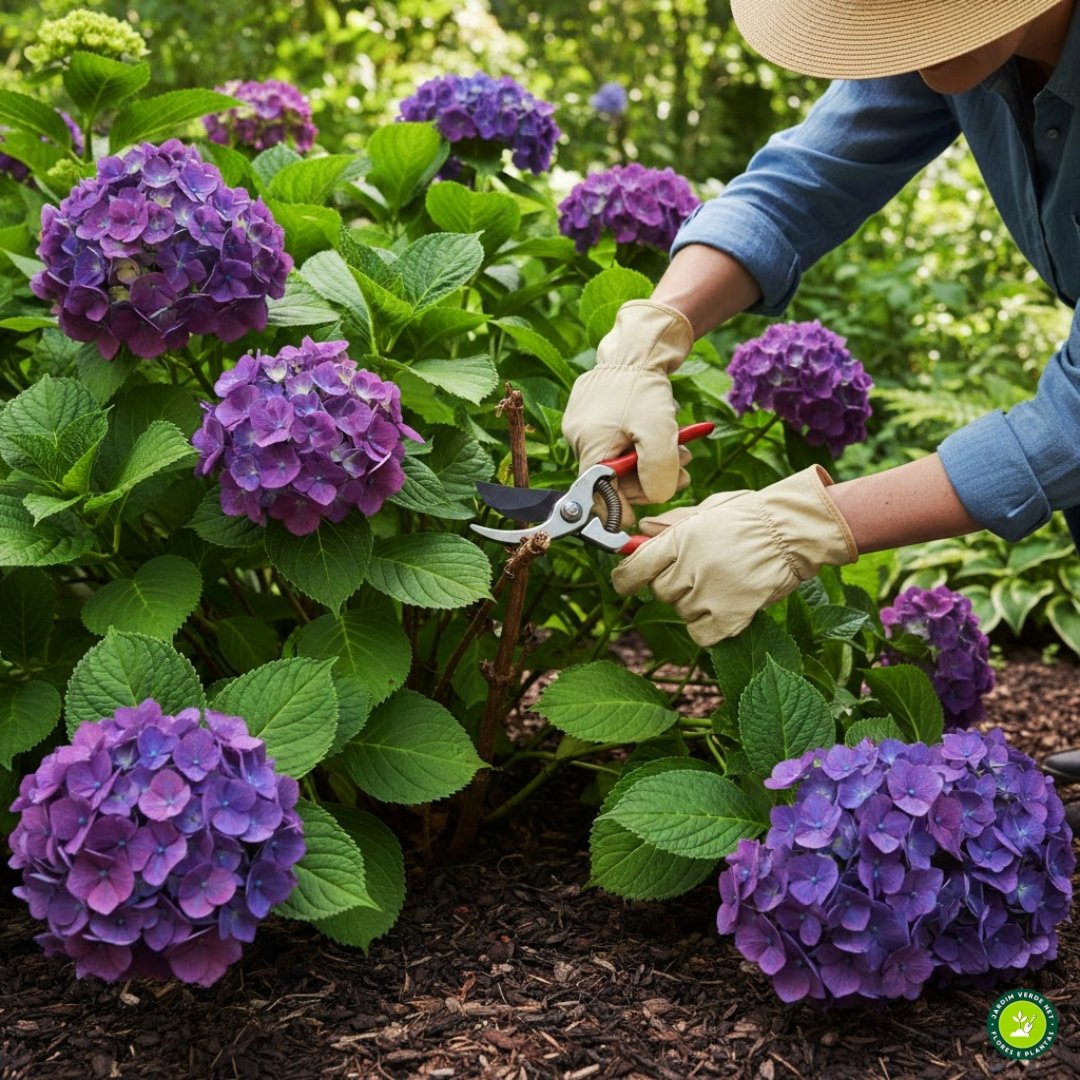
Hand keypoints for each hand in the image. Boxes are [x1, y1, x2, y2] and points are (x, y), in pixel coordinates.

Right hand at [562, 300, 693, 521]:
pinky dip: (638, 442)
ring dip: (650, 460)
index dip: (626, 508)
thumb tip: (656, 498)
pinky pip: (615, 442)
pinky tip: (657, 429)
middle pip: (613, 481)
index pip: (600, 499)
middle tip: (684, 468)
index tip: (647, 509)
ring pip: (617, 460)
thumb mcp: (660, 433)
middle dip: (650, 478)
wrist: (635, 348)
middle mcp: (577, 442)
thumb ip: (658, 472)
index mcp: (589, 450)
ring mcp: (580, 428)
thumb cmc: (645, 388)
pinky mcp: (588, 417)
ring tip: (681, 446)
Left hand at [611, 466, 857, 645]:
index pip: (633, 570)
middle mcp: (688, 568)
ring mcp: (708, 594)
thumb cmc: (752, 515)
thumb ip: (672, 524)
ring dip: (695, 603)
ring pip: (681, 611)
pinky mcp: (729, 617)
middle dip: (673, 585)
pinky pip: (701, 634)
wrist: (794, 532)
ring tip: (722, 583)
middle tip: (700, 572)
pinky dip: (709, 627)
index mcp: (679, 539)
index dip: (626, 579)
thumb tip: (642, 531)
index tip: (628, 582)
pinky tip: (725, 609)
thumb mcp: (709, 509)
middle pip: (659, 592)